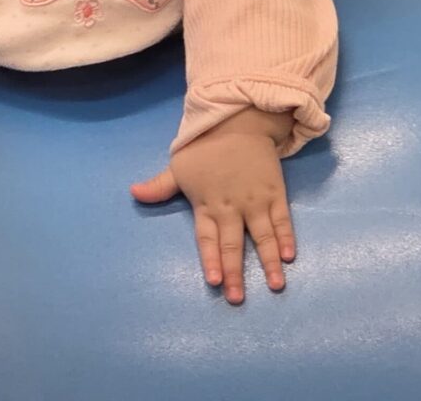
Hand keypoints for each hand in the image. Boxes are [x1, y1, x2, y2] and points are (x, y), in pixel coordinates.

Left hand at [130, 109, 294, 304]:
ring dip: (267, 262)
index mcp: (206, 203)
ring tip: (274, 285)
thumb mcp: (178, 166)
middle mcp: (231, 206)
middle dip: (236, 272)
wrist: (238, 122)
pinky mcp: (274, 192)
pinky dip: (286, 237)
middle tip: (237, 298)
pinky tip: (289, 256)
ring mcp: (255, 200)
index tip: (214, 281)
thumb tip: (132, 193)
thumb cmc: (205, 148)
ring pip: (262, 236)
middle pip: (233, 244)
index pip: (207, 238)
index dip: (211, 259)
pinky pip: (281, 219)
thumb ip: (158, 186)